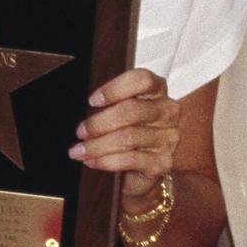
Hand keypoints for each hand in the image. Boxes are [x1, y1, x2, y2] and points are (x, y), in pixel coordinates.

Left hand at [71, 67, 177, 203]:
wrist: (143, 167)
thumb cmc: (128, 130)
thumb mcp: (121, 111)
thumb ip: (110, 104)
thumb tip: (87, 107)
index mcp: (157, 91)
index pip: (143, 80)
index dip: (115, 89)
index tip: (92, 101)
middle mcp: (167, 112)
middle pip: (132, 111)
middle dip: (99, 123)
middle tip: (80, 132)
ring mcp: (167, 138)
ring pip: (128, 137)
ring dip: (97, 145)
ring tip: (79, 150)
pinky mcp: (162, 162)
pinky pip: (130, 159)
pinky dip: (106, 161)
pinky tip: (92, 161)